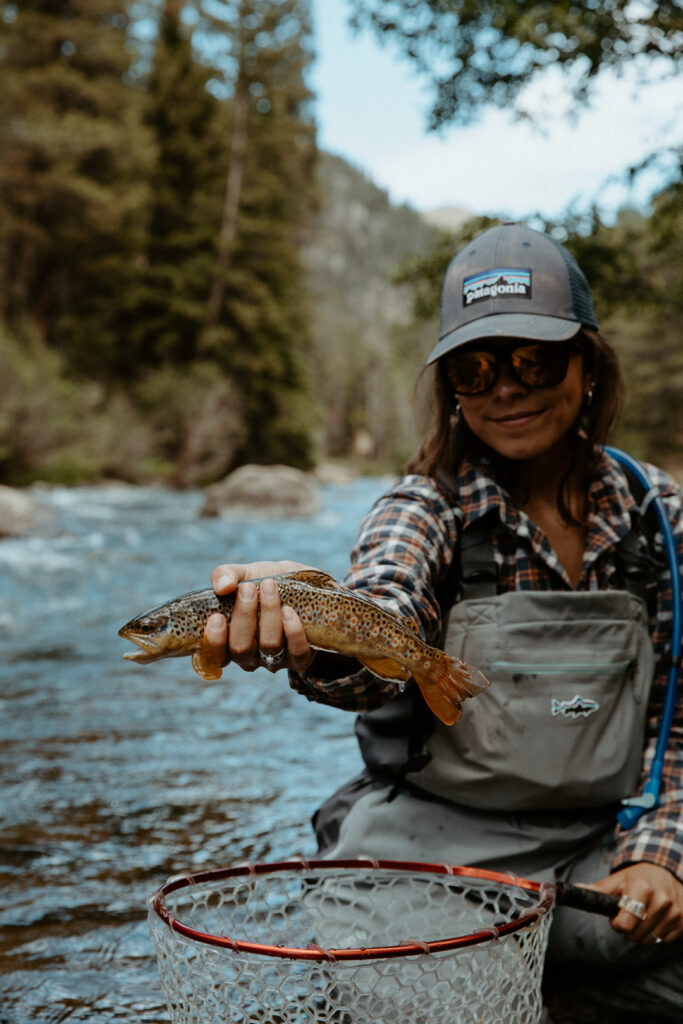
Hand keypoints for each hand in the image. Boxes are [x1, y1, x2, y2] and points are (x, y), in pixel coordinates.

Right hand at [194, 561, 314, 678]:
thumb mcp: (245, 574)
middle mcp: (249, 656)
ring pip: (269, 646)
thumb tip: (222, 585)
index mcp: (229, 641)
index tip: (216, 617)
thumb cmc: (266, 581)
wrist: (304, 583)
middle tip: (247, 588)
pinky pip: (296, 653)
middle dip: (244, 617)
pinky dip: (293, 632)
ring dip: (269, 615)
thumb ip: (226, 575)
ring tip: (270, 587)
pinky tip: (289, 610)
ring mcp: (274, 660)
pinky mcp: (300, 658)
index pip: (214, 656)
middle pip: (241, 650)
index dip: (214, 642)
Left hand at [586, 863, 682, 945]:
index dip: (617, 923)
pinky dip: (657, 933)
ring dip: (643, 932)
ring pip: (649, 940)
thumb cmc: (639, 877)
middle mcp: (661, 900)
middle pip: (635, 935)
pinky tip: (657, 918)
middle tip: (630, 913)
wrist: (668, 871)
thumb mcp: (618, 880)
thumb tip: (574, 889)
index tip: (617, 916)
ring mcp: (675, 912)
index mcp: (642, 888)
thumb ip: (597, 889)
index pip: (625, 923)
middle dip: (628, 928)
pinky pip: (664, 941)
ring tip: (643, 914)